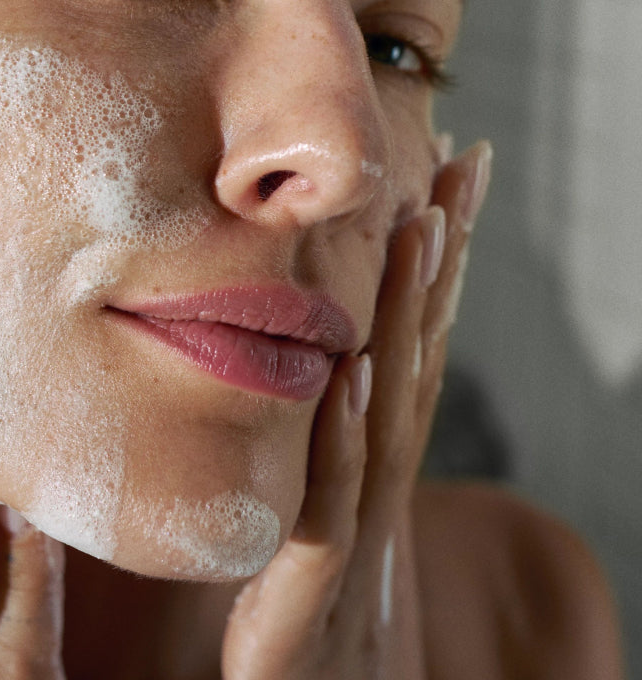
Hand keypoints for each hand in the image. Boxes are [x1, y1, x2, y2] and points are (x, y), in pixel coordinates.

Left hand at [221, 140, 491, 678]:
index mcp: (378, 451)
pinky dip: (345, 433)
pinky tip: (351, 370)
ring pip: (390, 405)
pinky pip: (333, 496)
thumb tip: (323, 359)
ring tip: (423, 227)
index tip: (452, 176)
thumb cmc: (312, 609)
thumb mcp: (322, 506)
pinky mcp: (314, 579)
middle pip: (421, 351)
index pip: (417, 339)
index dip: (441, 263)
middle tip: (465, 166)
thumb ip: (325, 436)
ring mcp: (356, 522)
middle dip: (446, 260)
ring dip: (410, 316)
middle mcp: (381, 472)